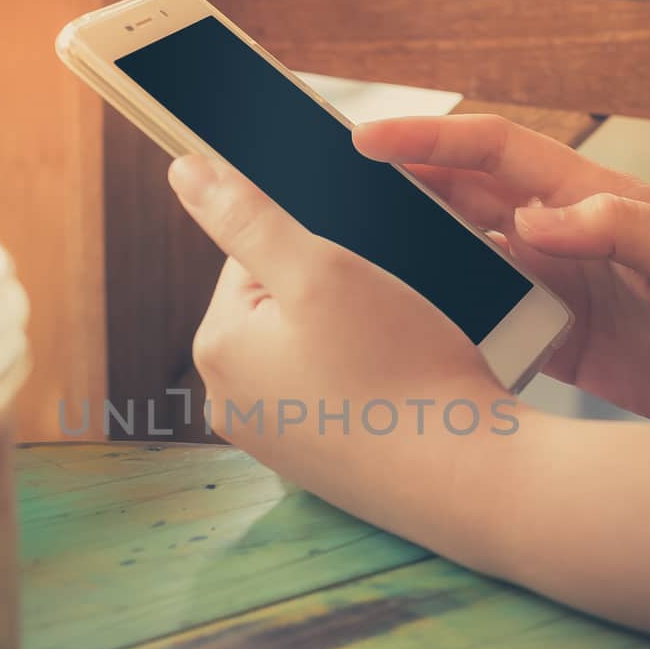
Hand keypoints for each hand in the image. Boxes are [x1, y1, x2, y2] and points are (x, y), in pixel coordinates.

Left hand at [167, 152, 524, 560]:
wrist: (467, 477)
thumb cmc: (400, 370)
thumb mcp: (321, 269)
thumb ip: (247, 216)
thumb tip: (182, 171)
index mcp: (218, 349)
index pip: (251, 258)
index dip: (315, 250)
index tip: (364, 273)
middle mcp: (232, 403)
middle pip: (280, 305)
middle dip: (333, 295)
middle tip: (389, 314)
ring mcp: (274, 441)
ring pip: (312, 348)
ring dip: (353, 336)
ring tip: (400, 350)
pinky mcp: (318, 465)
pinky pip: (335, 394)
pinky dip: (366, 383)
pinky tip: (401, 390)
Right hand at [355, 113, 649, 432]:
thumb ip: (620, 228)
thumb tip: (532, 220)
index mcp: (588, 195)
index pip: (492, 151)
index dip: (428, 141)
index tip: (367, 143)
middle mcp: (558, 233)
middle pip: (459, 194)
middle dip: (395, 184)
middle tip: (326, 186)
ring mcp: (550, 286)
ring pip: (459, 255)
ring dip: (408, 250)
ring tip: (345, 256)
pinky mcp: (549, 339)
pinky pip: (479, 319)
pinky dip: (440, 318)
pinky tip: (402, 327)